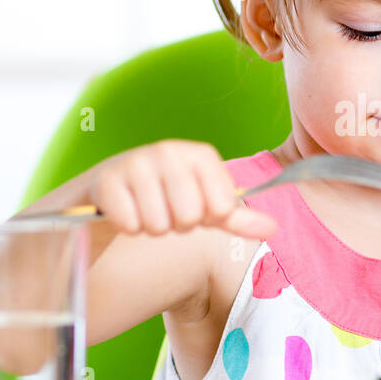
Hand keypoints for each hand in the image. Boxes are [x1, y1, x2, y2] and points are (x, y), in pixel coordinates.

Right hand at [87, 140, 277, 239]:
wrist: (112, 187)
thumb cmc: (167, 195)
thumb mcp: (205, 205)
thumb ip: (239, 218)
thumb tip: (273, 228)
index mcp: (200, 154)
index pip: (223, 206)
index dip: (210, 216)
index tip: (197, 205)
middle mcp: (169, 151)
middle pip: (190, 217)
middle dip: (178, 224)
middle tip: (167, 209)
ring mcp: (136, 163)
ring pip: (158, 225)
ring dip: (152, 226)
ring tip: (146, 208)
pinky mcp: (106, 181)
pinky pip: (130, 225)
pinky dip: (129, 227)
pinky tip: (125, 210)